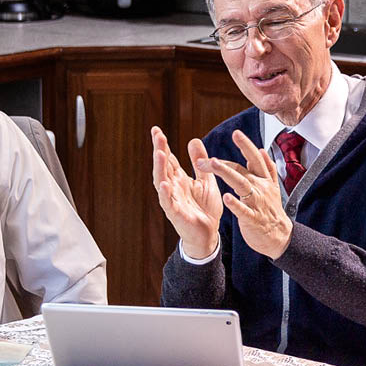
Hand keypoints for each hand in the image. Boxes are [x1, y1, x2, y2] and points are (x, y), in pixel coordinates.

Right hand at [151, 126, 221, 257]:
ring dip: (160, 168)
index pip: (169, 159)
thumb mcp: (205, 181)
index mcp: (179, 179)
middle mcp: (173, 188)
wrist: (208, 235)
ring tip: (160, 153)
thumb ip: (199, 163)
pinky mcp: (176, 215)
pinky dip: (165, 194)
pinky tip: (164, 184)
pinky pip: (169, 204)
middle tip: (158, 135)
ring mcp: (172, 201)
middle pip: (163, 166)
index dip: (162, 145)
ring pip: (162, 182)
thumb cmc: (204, 209)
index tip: (157, 130)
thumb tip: (193, 139)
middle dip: (160, 151)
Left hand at [196, 129, 291, 259]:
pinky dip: (235, 204)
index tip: (236, 133)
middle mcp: (260, 188)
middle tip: (207, 158)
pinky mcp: (253, 219)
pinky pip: (243, 210)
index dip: (246, 145)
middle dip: (224, 162)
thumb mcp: (273, 187)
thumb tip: (262, 150)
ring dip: (227, 173)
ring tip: (213, 164)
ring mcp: (257, 203)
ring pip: (241, 185)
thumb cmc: (271, 211)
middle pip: (242, 170)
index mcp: (263, 180)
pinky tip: (226, 197)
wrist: (280, 237)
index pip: (254, 158)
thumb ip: (267, 168)